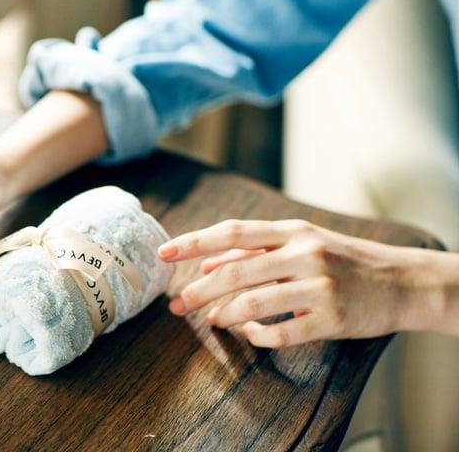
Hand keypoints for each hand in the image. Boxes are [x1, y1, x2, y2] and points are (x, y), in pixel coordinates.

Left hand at [157, 219, 443, 347]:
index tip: (163, 254)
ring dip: (224, 314)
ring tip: (211, 320)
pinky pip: (283, 333)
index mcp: (292, 231)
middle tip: (177, 305)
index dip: (194, 242)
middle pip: (235, 272)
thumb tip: (205, 263)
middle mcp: (304, 253)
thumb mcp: (301, 242)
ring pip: (254, 304)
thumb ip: (253, 251)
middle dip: (199, 291)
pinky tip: (250, 333)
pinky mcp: (333, 318)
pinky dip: (259, 335)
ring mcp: (319, 286)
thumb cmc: (342, 259)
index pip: (232, 232)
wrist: (403, 281)